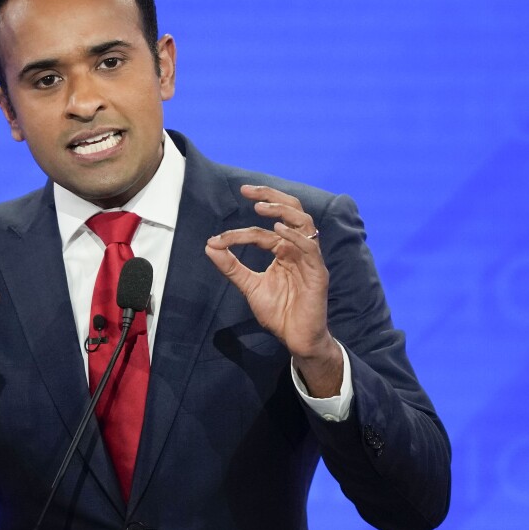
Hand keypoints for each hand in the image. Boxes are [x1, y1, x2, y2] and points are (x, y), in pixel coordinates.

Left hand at [205, 186, 341, 395]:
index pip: (261, 231)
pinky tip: (277, 231)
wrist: (296, 339)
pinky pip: (310, 248)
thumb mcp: (249, 286)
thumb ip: (231, 266)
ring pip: (303, 223)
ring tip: (260, 207)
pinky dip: (295, 237)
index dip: (239, 232)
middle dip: (270, 195)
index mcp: (283, 250)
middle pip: (291, 211)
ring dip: (282, 210)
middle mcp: (298, 249)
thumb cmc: (279, 312)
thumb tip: (209, 245)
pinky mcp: (318, 273)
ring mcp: (310, 259)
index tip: (218, 239)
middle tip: (246, 190)